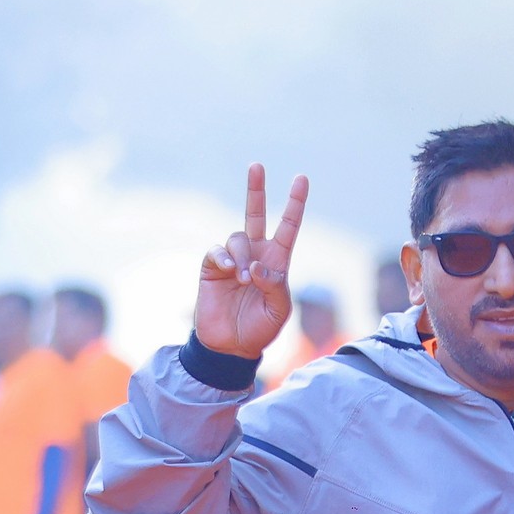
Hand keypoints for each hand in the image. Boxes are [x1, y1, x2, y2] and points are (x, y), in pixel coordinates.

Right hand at [196, 164, 308, 360]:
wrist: (230, 347)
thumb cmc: (259, 330)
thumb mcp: (278, 312)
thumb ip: (276, 288)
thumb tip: (258, 266)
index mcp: (277, 263)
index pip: (287, 228)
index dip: (294, 204)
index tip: (301, 179)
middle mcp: (255, 255)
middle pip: (256, 215)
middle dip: (256, 190)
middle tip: (257, 166)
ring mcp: (233, 260)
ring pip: (238, 237)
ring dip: (242, 255)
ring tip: (243, 279)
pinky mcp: (212, 267)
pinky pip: (217, 251)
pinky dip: (224, 258)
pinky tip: (230, 272)